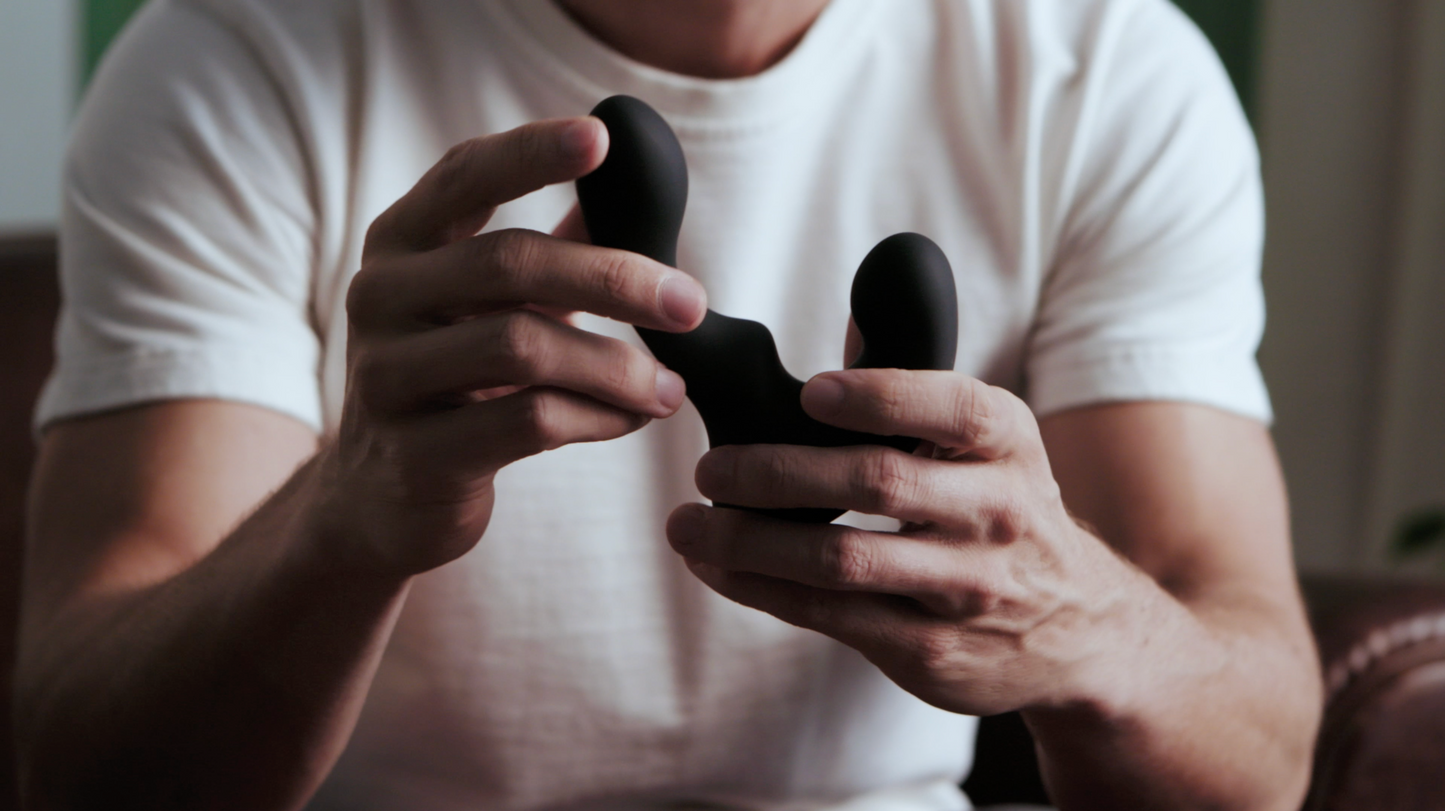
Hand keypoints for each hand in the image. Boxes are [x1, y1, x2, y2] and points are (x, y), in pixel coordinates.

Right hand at [311, 117, 707, 576]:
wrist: (380, 501)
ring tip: (671, 385)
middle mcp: (379, 298)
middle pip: (508, 263)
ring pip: (521, 347)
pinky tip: (633, 420)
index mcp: (400, 244)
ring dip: (617, 366)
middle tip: (689, 303)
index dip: (531, 152)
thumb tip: (630, 188)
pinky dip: (598, 418)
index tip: (603, 138)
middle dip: (615, 278)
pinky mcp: (415, 455)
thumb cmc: (455, 383)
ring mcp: (386, 377)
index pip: (463, 175)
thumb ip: (550, 250)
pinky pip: (526, 422)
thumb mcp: (491, 307)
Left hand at [665, 369, 1160, 716]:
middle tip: (709, 466)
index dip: (878, 395)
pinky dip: (761, 589)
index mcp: (1007, 442)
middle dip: (778, 472)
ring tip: (687, 524)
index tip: (809, 391)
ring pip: (843, 560)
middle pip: (878, 483)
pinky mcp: (932, 649)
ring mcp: (966, 588)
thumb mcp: (992, 444)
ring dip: (749, 541)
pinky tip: (717, 566)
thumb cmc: (1002, 512)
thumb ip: (921, 391)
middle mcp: (996, 513)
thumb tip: (853, 323)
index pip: (950, 407)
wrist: (1077, 628)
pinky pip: (831, 614)